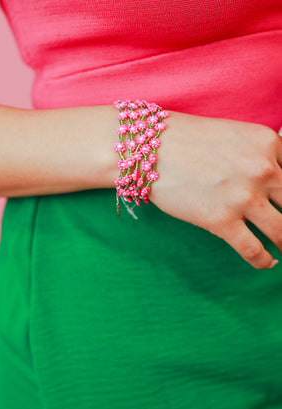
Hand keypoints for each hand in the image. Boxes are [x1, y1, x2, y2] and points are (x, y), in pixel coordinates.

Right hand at [149, 110, 281, 268]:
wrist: (149, 149)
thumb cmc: (187, 140)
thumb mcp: (234, 136)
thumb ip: (259, 155)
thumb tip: (272, 181)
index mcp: (268, 144)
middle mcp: (263, 170)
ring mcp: (243, 197)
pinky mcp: (221, 220)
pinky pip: (254, 250)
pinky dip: (264, 261)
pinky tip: (267, 262)